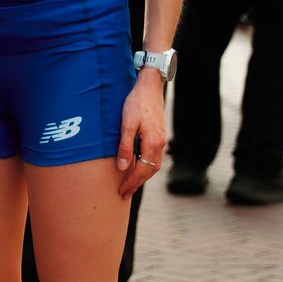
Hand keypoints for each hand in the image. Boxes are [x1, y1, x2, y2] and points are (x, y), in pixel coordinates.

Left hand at [115, 72, 166, 197]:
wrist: (150, 86)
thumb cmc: (136, 103)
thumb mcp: (126, 124)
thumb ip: (125, 146)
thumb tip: (123, 167)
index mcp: (152, 143)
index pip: (141, 170)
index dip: (130, 182)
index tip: (121, 191)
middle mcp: (160, 145)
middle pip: (149, 172)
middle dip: (137, 184)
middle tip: (124, 194)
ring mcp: (161, 140)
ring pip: (154, 166)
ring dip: (143, 177)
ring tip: (131, 185)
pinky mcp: (159, 135)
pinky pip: (155, 158)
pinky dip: (147, 167)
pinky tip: (139, 167)